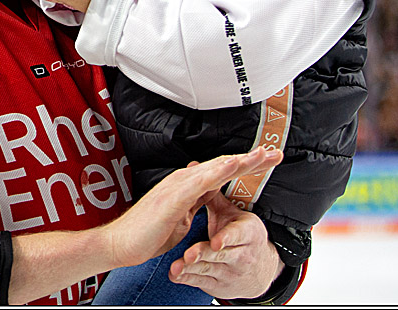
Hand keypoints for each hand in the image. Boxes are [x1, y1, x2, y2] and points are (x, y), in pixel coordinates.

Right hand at [103, 147, 282, 269]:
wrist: (123, 244)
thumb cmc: (149, 233)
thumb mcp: (181, 217)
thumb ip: (195, 203)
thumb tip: (208, 195)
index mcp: (187, 186)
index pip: (222, 172)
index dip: (245, 165)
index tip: (266, 161)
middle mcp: (183, 181)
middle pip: (223, 165)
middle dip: (250, 159)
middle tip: (274, 153)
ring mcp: (178, 186)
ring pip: (215, 169)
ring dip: (240, 160)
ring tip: (261, 154)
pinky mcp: (173, 198)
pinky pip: (200, 182)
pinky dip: (218, 171)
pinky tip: (233, 164)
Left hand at [168, 191, 283, 298]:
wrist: (257, 269)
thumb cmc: (242, 235)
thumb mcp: (234, 215)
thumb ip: (214, 194)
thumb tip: (198, 166)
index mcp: (249, 234)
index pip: (238, 235)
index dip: (226, 238)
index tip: (216, 242)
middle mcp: (243, 255)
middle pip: (220, 254)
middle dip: (203, 254)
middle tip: (189, 255)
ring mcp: (230, 271)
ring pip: (208, 269)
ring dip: (191, 269)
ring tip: (176, 267)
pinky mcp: (219, 284)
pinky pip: (201, 282)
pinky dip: (186, 279)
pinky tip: (175, 276)